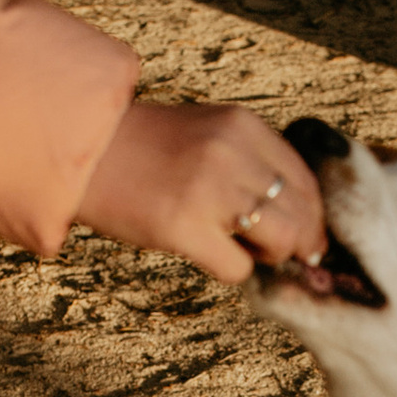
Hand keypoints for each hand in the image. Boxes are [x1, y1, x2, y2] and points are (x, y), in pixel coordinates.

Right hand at [72, 101, 326, 286]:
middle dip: (297, 241)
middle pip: (302, 214)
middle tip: (276, 252)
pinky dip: (231, 270)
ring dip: (268, 255)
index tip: (305, 236)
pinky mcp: (183, 227)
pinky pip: (239, 269)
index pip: (305, 180)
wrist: (83, 153)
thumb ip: (252, 159)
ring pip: (281, 241)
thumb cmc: (146, 149)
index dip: (312, 216)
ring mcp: (209, 190)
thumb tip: (299, 214)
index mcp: (243, 126)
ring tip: (242, 249)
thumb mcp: (208, 131)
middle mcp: (232, 154)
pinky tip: (207, 253)